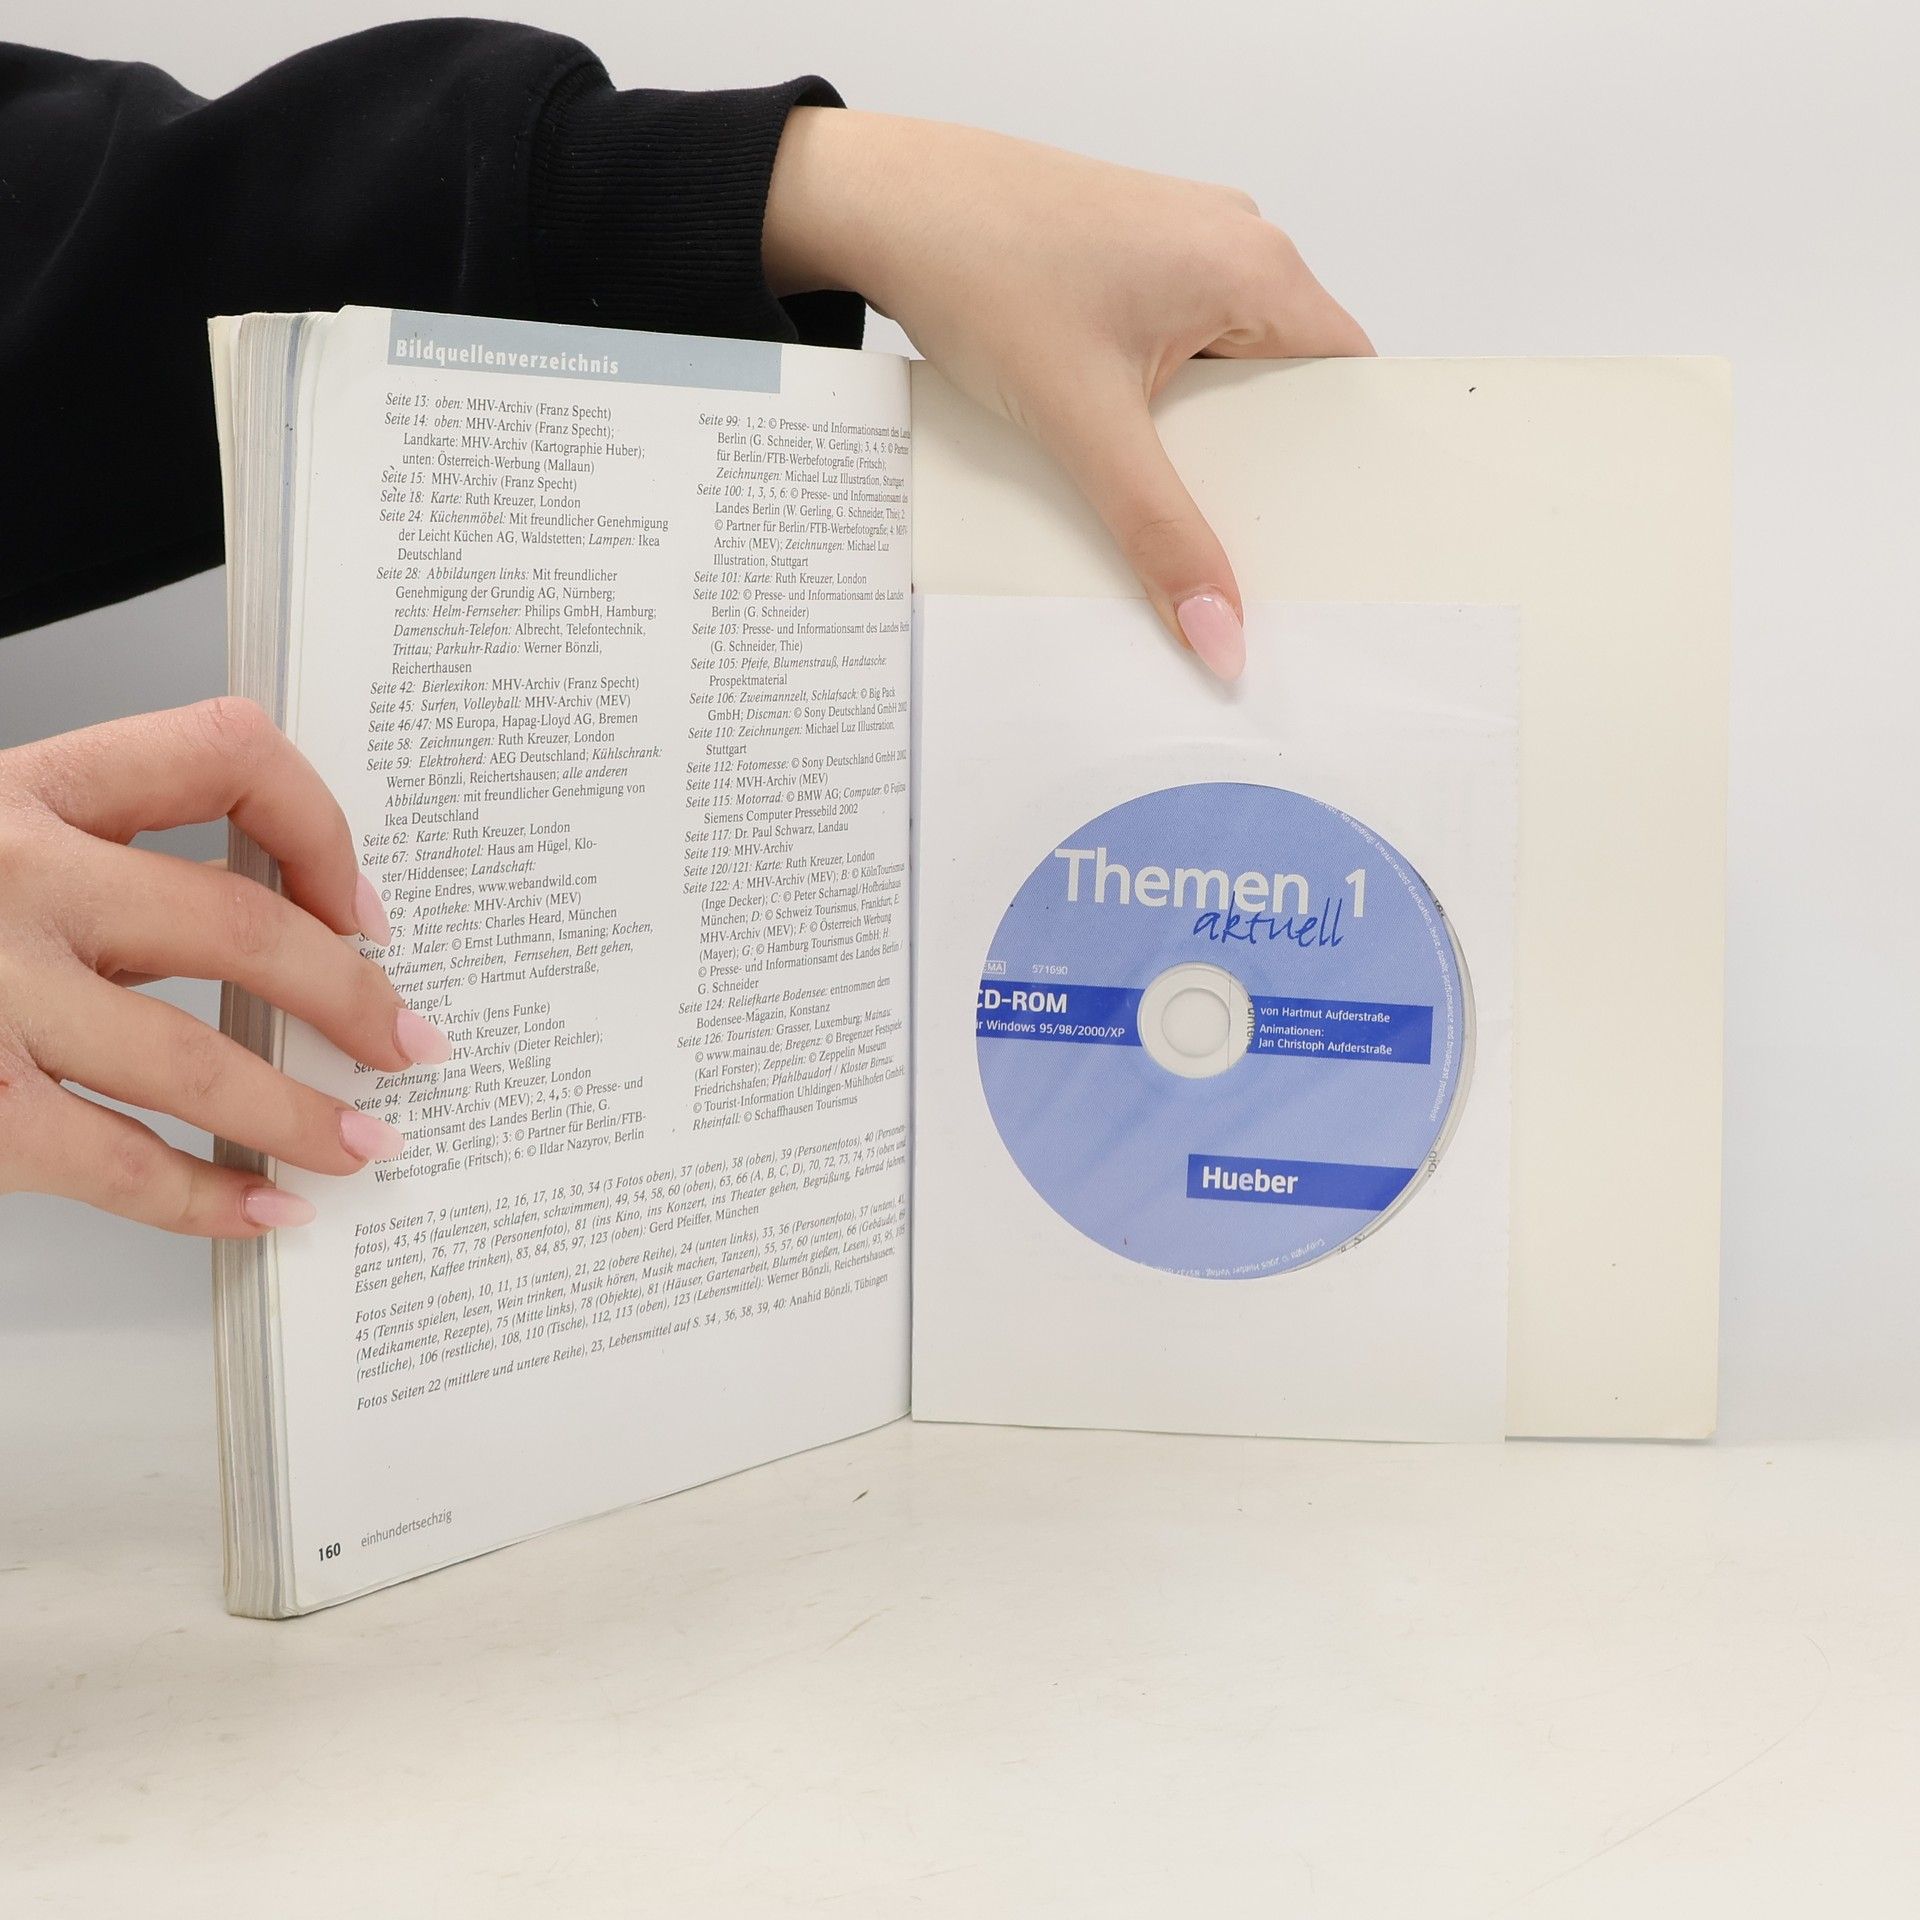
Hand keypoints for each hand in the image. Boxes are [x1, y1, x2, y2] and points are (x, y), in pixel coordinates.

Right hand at [0, 699, 449, 1236]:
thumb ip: (96, 867)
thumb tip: (272, 938)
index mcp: (28, 791)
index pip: (226, 755)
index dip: (321, 830)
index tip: (364, 906)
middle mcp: (12, 878)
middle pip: (240, 927)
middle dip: (351, 998)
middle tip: (407, 1042)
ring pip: (199, 1059)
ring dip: (304, 1112)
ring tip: (364, 1142)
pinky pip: (119, 1165)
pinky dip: (208, 1199)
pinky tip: (262, 1211)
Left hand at [764, 110, 1373, 679]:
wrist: (889, 204)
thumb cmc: (983, 265)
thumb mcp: (1084, 426)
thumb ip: (1160, 534)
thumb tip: (1219, 628)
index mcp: (1258, 267)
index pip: (1345, 382)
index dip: (1340, 468)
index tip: (1325, 546)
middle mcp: (1234, 244)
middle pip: (1287, 386)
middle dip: (1262, 470)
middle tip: (1238, 554)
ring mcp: (1181, 248)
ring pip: (1226, 373)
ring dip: (1201, 442)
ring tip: (1172, 509)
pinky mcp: (1131, 265)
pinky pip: (1176, 352)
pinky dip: (1159, 408)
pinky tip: (1120, 453)